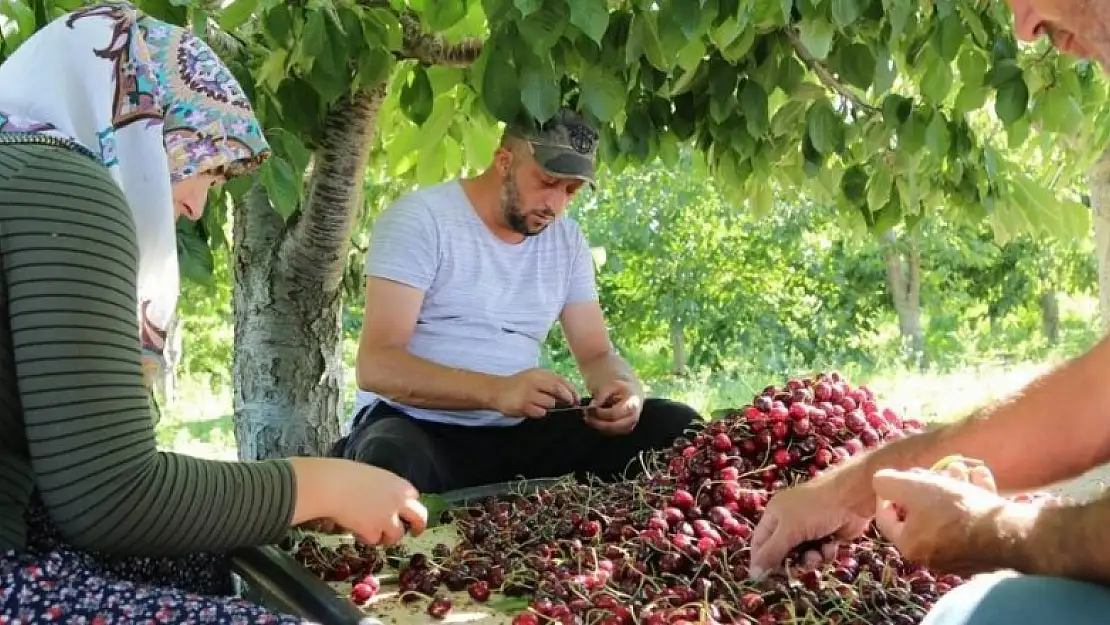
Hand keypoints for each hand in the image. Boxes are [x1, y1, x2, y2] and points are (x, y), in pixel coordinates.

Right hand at [318, 461, 427, 546]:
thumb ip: (384, 489)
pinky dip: (366, 537)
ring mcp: (388, 518)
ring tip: (373, 533)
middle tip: (414, 533)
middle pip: (420, 518)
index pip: (414, 497)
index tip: (405, 511)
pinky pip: (375, 540)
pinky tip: (356, 530)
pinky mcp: (374, 531)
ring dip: (387, 536)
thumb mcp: (374, 477)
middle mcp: (399, 502)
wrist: (332, 485)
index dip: (408, 506)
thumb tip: (382, 501)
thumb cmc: (346, 475)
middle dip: (419, 527)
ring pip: (397, 535)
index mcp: (400, 485)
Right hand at [491, 368, 578, 417]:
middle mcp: (534, 381)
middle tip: (570, 404)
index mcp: (540, 373)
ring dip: (549, 406)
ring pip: (550, 403)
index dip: (571, 390)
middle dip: (567, 398)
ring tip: (539, 403)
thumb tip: (571, 394)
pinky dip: (539, 412)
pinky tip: (531, 408)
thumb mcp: (536, 378)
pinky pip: (540, 412)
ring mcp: (528, 394)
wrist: (498, 390)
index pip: (561, 380)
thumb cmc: (521, 385)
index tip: (577, 399)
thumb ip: (552, 383)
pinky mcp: (522, 406)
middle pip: (558, 390)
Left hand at [584, 378, 642, 434]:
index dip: (600, 413)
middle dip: (597, 423)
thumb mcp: (610, 385)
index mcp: (632, 402)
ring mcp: (630, 424)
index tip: (590, 407)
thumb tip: (593, 407)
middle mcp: (633, 416)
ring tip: (590, 417)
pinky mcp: (625, 429)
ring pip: (611, 431)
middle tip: (587, 417)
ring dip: (598, 425)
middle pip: (613, 426)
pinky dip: (601, 427)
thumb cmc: (619, 387)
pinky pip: (611, 432)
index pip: (614, 413)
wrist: (629, 391)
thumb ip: (601, 395)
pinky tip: (596, 419)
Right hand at [749, 465, 875, 577]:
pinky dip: (824, 553)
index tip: (764, 578)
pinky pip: (819, 554)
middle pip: (781, 553)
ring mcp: (808, 530)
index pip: (760, 543)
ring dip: (810, 560)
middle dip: (790, 562)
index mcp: (774, 515)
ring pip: (801, 557)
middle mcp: (789, 523)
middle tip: (796, 569)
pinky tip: (831, 545)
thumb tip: (753, 574)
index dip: (761, 561)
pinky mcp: (826, 537)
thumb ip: (772, 553)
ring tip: (817, 555)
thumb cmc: (815, 509)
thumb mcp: (789, 530)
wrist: (852, 498)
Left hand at [873, 467, 1032, 575]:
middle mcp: (934, 555)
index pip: (886, 519)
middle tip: (934, 468)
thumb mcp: (915, 488)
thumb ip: (889, 482)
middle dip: (927, 485)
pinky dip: (975, 495)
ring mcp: (961, 553)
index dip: (885, 495)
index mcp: (911, 545)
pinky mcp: (986, 547)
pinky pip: (973, 518)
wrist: (1012, 535)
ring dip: (953, 485)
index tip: (893, 478)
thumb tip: (878, 481)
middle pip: (921, 513)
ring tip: (960, 466)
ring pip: (949, 513)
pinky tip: (980, 475)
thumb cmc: (957, 511)